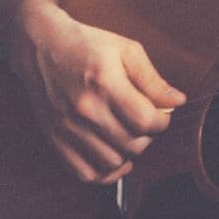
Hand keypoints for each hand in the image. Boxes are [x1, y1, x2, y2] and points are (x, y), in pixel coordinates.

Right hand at [2, 0, 185, 183]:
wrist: (40, 46)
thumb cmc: (85, 44)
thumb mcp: (126, 50)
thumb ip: (153, 79)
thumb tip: (178, 101)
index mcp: (105, 83)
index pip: (146, 120)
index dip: (162, 121)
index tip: (161, 114)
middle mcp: (85, 109)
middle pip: (132, 143)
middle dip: (148, 136)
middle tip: (145, 122)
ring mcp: (68, 128)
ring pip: (113, 162)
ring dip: (128, 153)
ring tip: (128, 135)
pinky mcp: (56, 140)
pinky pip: (86, 174)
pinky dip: (105, 173)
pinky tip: (114, 157)